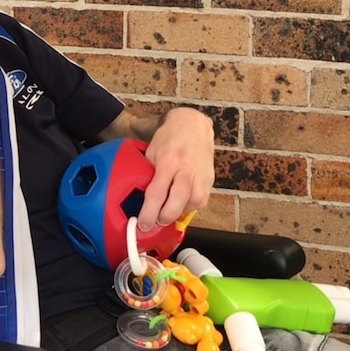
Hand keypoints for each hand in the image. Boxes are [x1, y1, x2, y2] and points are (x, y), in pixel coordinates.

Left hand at [138, 108, 214, 231]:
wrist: (192, 125)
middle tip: (155, 222)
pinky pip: (201, 202)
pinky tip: (180, 203)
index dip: (149, 213)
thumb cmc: (169, 139)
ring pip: (192, 204)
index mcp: (167, 162)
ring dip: (178, 212)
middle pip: (177, 202)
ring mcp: (200, 176)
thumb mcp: (151, 152)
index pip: (157, 193)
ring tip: (167, 212)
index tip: (143, 224)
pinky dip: (189, 206)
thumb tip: (140, 198)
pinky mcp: (209, 180)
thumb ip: (148, 174)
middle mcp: (186, 170)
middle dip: (165, 217)